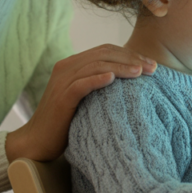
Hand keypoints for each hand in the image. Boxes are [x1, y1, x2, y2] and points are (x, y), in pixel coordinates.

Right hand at [5, 44, 156, 162]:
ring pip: (96, 66)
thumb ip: (100, 84)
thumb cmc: (66, 122)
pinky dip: (97, 79)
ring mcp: (62, 82)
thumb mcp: (86, 97)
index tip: (151, 64)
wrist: (38, 142)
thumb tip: (131, 81)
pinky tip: (113, 79)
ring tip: (140, 72)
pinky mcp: (60, 98)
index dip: (130, 54)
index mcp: (73, 64)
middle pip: (104, 54)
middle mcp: (66, 68)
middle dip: (131, 59)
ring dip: (121, 67)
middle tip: (153, 68)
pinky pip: (81, 84)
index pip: (106, 50)